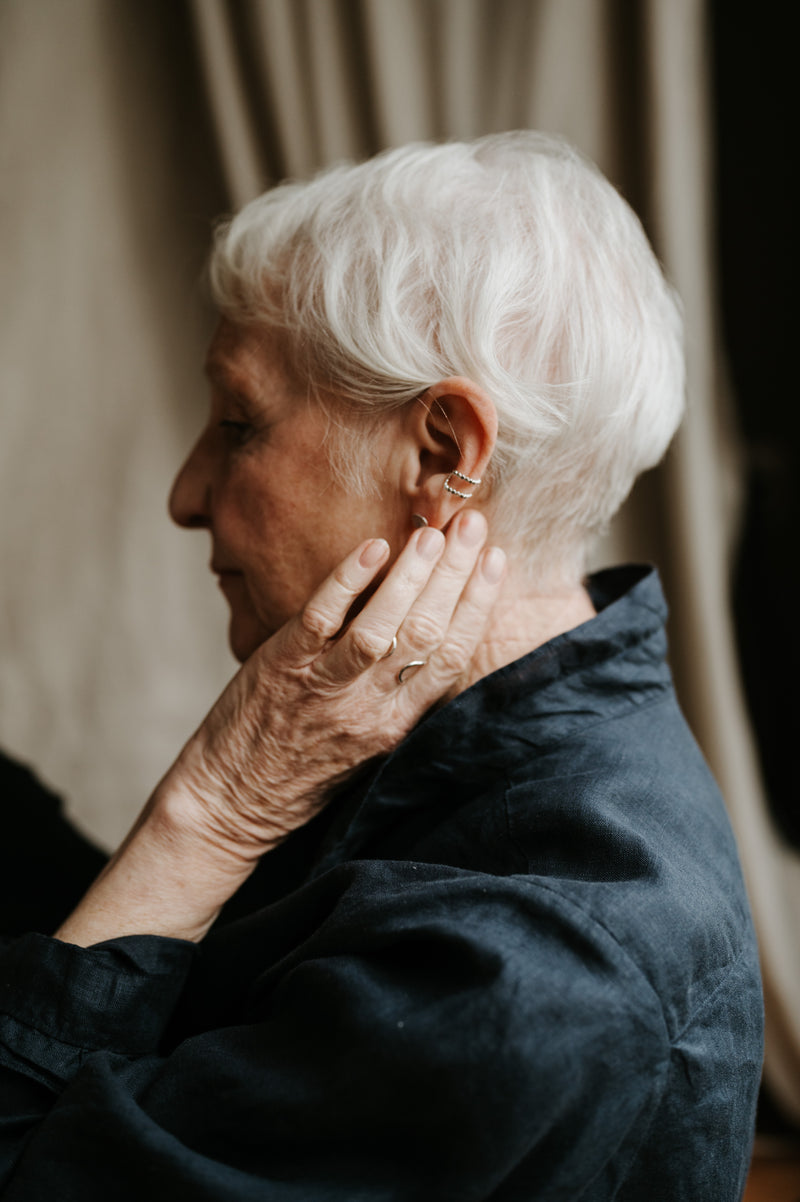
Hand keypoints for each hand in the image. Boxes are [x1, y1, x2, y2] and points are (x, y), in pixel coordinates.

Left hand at [164, 509, 503, 864]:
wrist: (231, 804)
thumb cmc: (302, 771)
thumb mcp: (368, 744)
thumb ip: (399, 696)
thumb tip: (432, 634)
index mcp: (397, 725)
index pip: (453, 658)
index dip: (478, 605)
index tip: (497, 559)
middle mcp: (369, 708)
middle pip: (426, 634)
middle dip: (455, 575)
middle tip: (472, 524)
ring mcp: (325, 689)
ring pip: (381, 629)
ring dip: (411, 577)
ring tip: (432, 533)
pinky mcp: (282, 670)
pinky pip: (320, 620)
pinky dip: (347, 581)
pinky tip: (371, 548)